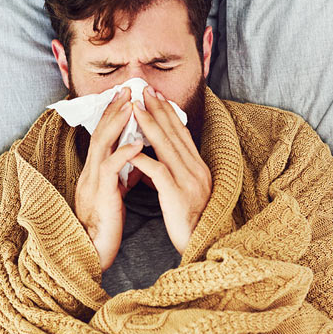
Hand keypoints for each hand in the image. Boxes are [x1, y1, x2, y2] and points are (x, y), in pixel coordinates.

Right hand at [74, 87, 142, 271]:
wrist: (93, 249)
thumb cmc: (106, 224)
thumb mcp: (114, 194)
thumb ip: (122, 176)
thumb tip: (137, 163)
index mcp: (95, 171)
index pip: (103, 137)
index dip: (113, 116)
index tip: (125, 98)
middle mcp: (91, 171)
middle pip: (100, 133)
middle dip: (114, 110)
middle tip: (127, 90)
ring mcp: (93, 182)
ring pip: (102, 145)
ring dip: (117, 124)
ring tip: (131, 106)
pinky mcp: (101, 194)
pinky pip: (110, 170)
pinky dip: (124, 154)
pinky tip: (137, 143)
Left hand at [129, 86, 211, 254]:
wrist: (202, 244)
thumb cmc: (191, 221)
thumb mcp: (185, 192)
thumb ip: (174, 174)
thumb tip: (159, 161)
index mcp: (198, 167)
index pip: (182, 134)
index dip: (168, 113)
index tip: (156, 96)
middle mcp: (196, 169)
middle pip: (175, 133)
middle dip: (158, 109)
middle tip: (144, 89)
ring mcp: (188, 181)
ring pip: (167, 146)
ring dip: (149, 124)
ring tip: (135, 108)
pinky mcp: (177, 195)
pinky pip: (158, 171)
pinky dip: (143, 158)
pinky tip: (130, 148)